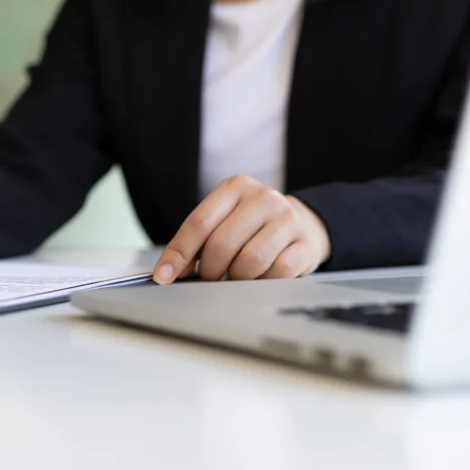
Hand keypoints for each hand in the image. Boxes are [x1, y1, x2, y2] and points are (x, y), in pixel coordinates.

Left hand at [153, 175, 330, 283]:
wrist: (302, 224)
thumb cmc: (251, 226)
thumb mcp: (223, 221)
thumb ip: (196, 242)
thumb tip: (168, 272)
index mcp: (235, 187)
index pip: (199, 222)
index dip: (178, 253)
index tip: (163, 276)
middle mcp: (263, 197)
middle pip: (222, 245)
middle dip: (210, 270)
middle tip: (211, 277)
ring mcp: (287, 219)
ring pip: (250, 261)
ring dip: (236, 278)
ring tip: (237, 275)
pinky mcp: (305, 243)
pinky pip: (277, 273)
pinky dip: (263, 282)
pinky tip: (261, 277)